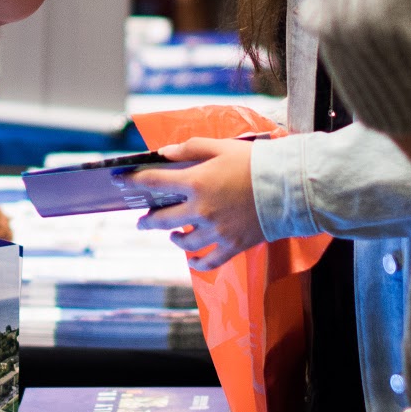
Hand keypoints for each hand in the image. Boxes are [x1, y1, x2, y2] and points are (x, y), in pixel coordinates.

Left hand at [129, 139, 263, 270]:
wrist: (289, 186)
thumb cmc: (255, 162)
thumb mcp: (220, 147)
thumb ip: (190, 149)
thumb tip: (164, 154)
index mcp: (195, 183)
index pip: (154, 182)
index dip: (134, 181)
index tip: (121, 182)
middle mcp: (201, 210)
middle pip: (162, 220)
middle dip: (147, 220)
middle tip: (141, 221)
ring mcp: (216, 231)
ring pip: (185, 243)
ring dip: (173, 239)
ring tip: (169, 236)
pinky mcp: (233, 245)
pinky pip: (210, 261)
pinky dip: (198, 265)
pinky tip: (192, 263)